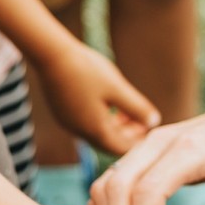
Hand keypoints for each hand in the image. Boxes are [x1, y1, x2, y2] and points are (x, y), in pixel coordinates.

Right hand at [33, 36, 160, 155]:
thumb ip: (136, 107)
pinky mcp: (63, 112)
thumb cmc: (87, 71)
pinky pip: (87, 123)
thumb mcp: (117, 88)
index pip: (120, 149)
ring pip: (97, 132)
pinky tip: (109, 103)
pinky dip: (102, 118)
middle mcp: (80, 132)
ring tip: (129, 111)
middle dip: (128, 134)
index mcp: (94, 130)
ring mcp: (69, 122)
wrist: (51, 56)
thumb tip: (153, 122)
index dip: (138, 142)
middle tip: (144, 121)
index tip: (152, 131)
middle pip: (109, 142)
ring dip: (115, 125)